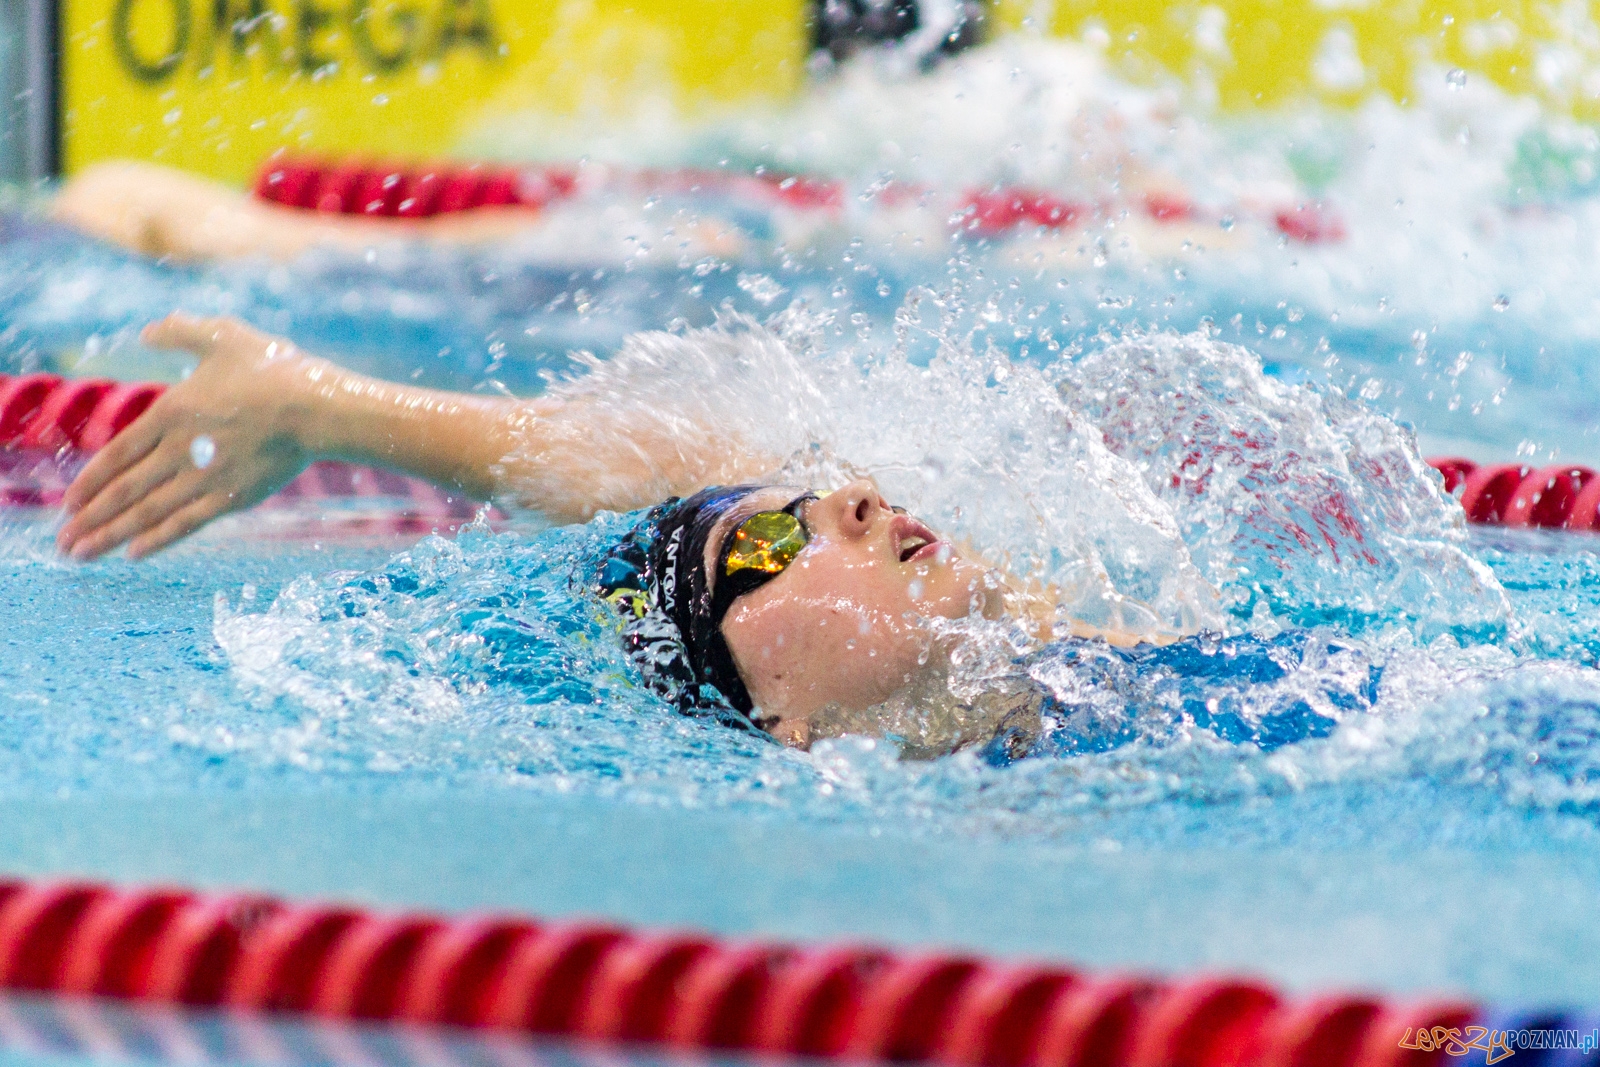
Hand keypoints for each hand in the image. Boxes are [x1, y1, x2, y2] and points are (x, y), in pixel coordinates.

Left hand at [57, 314, 317, 559]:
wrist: (315, 408)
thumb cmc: (274, 369)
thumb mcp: (223, 335)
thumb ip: (181, 332)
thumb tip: (147, 331)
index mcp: (171, 412)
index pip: (118, 454)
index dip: (90, 481)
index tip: (69, 502)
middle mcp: (179, 450)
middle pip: (124, 490)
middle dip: (90, 518)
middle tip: (62, 542)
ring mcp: (205, 477)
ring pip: (146, 512)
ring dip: (109, 534)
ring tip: (81, 554)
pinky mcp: (232, 498)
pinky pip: (185, 523)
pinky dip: (156, 540)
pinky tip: (133, 553)